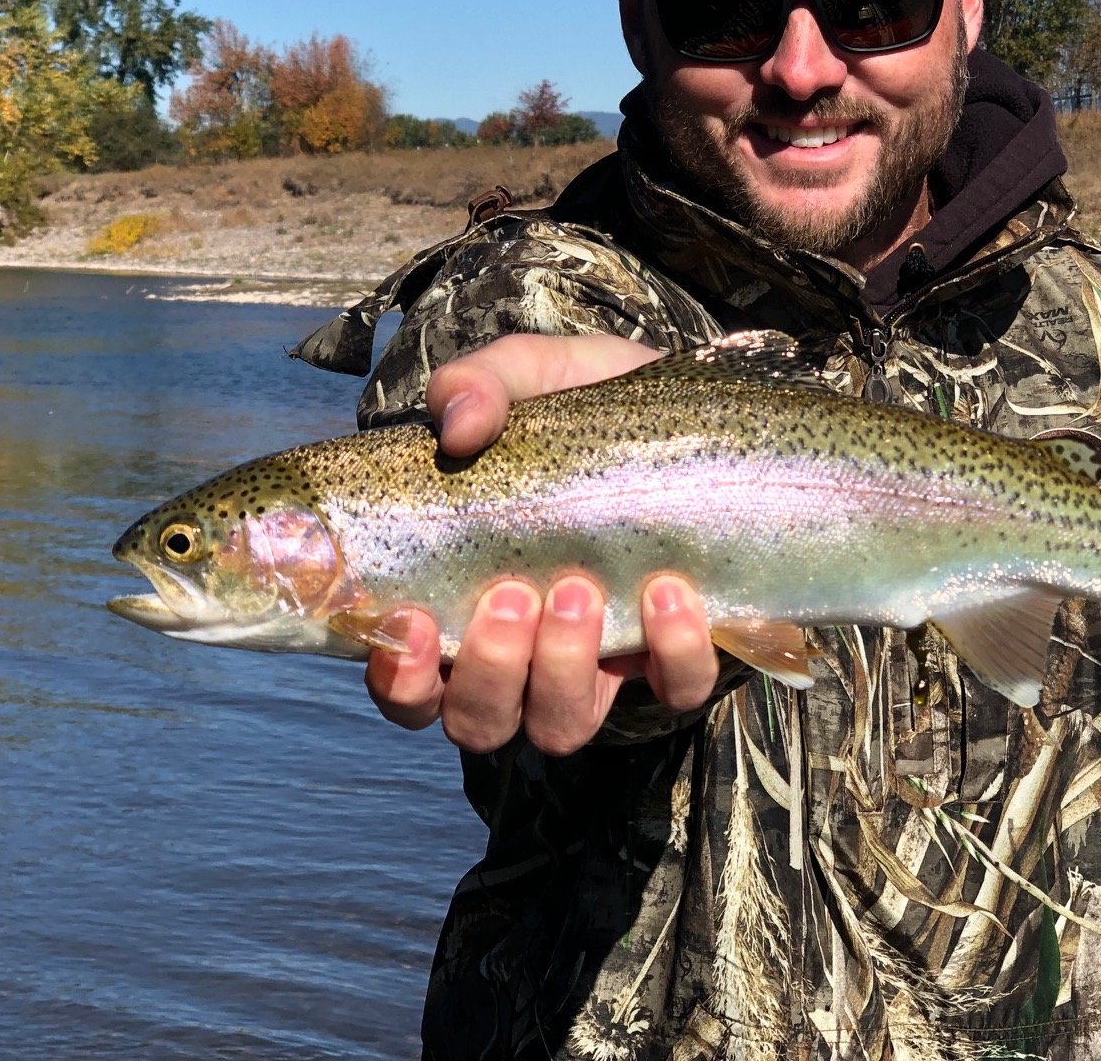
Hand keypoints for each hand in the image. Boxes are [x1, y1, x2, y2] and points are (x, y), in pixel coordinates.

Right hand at [363, 333, 723, 754]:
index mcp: (466, 596)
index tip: (412, 622)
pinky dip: (672, 653)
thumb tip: (458, 423)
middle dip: (488, 672)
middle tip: (513, 594)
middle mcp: (525, 650)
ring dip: (562, 669)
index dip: (398, 677)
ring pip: (561, 726)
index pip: (408, 683)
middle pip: (478, 721)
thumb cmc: (591, 405)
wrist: (701, 408)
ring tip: (579, 589)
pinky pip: (675, 690)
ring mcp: (601, 660)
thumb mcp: (534, 375)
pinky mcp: (679, 655)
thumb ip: (482, 383)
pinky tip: (670, 590)